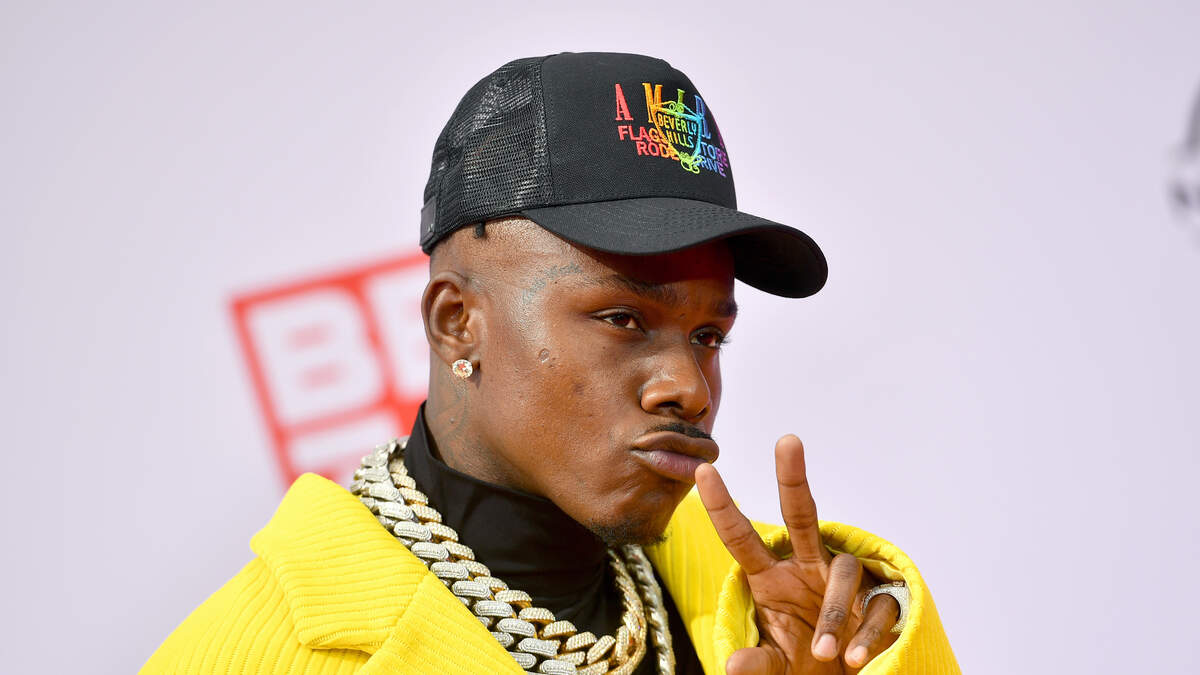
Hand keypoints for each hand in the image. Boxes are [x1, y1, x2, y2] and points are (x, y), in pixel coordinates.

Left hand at [694, 435, 899, 673]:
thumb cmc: (805, 664)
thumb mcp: (777, 664)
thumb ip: (757, 664)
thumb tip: (732, 668)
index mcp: (773, 577)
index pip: (742, 538)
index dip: (723, 506)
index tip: (703, 471)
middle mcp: (807, 567)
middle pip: (800, 514)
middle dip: (792, 477)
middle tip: (786, 440)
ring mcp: (843, 580)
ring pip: (843, 571)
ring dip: (835, 611)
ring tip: (826, 654)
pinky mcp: (880, 598)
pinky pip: (877, 605)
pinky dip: (866, 633)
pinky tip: (856, 657)